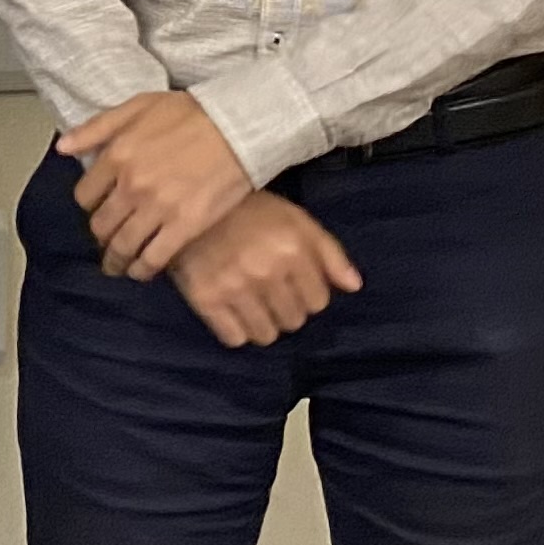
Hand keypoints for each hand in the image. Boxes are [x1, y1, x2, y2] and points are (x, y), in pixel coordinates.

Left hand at [58, 90, 252, 279]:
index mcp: (117, 156)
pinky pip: (153, 258)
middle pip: (101, 224)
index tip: (98, 209)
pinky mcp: (185, 226)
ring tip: (117, 265)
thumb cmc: (193, 112)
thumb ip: (96, 127)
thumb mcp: (138, 106)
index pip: (85, 195)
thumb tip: (63, 147)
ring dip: (116, 260)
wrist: (240, 126)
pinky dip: (143, 269)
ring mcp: (157, 208)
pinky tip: (142, 271)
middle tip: (107, 241)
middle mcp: (131, 186)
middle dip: (101, 235)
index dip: (90, 205)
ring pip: (123, 246)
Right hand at [168, 192, 362, 348]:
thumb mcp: (296, 219)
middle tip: (269, 292)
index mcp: (293, 248)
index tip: (292, 283)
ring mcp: (234, 287)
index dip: (308, 294)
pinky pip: (234, 338)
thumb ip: (329, 252)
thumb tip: (354, 287)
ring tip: (251, 303)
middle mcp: (266, 271)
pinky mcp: (205, 299)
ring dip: (262, 324)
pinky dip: (235, 330)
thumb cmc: (250, 211)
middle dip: (286, 309)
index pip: (318, 302)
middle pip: (294, 321)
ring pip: (266, 335)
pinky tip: (231, 311)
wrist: (189, 206)